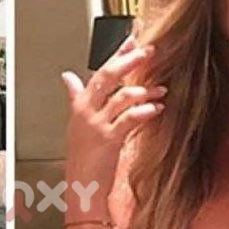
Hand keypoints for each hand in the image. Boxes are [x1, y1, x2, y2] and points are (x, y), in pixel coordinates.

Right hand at [61, 35, 166, 213]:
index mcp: (79, 106)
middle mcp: (86, 112)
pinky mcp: (109, 140)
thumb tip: (68, 77)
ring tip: (160, 90)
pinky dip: (145, 111)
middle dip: (129, 61)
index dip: (115, 55)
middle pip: (107, 77)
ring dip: (144, 91)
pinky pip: (130, 118)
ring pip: (121, 96)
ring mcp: (97, 125)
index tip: (131, 40)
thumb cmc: (82, 158)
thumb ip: (75, 98)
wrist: (81, 188)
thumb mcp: (76, 124)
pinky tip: (157, 109)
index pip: (97, 73)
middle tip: (148, 51)